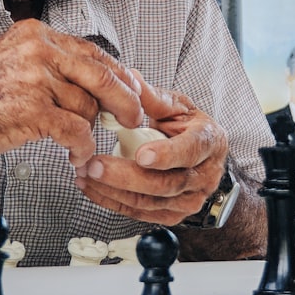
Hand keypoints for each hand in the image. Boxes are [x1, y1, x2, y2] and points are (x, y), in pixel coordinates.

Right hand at [0, 18, 164, 167]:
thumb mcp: (11, 62)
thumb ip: (49, 65)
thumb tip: (93, 83)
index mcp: (36, 35)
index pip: (93, 52)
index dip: (118, 76)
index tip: (132, 91)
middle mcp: (39, 50)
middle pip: (102, 75)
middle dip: (125, 101)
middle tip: (133, 119)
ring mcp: (36, 78)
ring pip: (88, 107)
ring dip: (90, 131)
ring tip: (81, 145)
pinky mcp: (32, 110)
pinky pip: (77, 131)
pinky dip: (83, 148)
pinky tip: (78, 156)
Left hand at [74, 93, 228, 225]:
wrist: (200, 158)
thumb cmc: (188, 128)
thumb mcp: (176, 106)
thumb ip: (153, 97)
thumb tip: (129, 79)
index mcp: (208, 141)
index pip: (190, 151)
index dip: (166, 155)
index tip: (141, 154)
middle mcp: (204, 175)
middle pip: (166, 183)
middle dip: (126, 176)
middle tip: (94, 165)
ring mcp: (190, 199)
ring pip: (150, 202)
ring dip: (113, 190)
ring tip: (86, 174)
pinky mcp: (173, 214)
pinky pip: (141, 213)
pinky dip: (113, 202)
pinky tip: (94, 188)